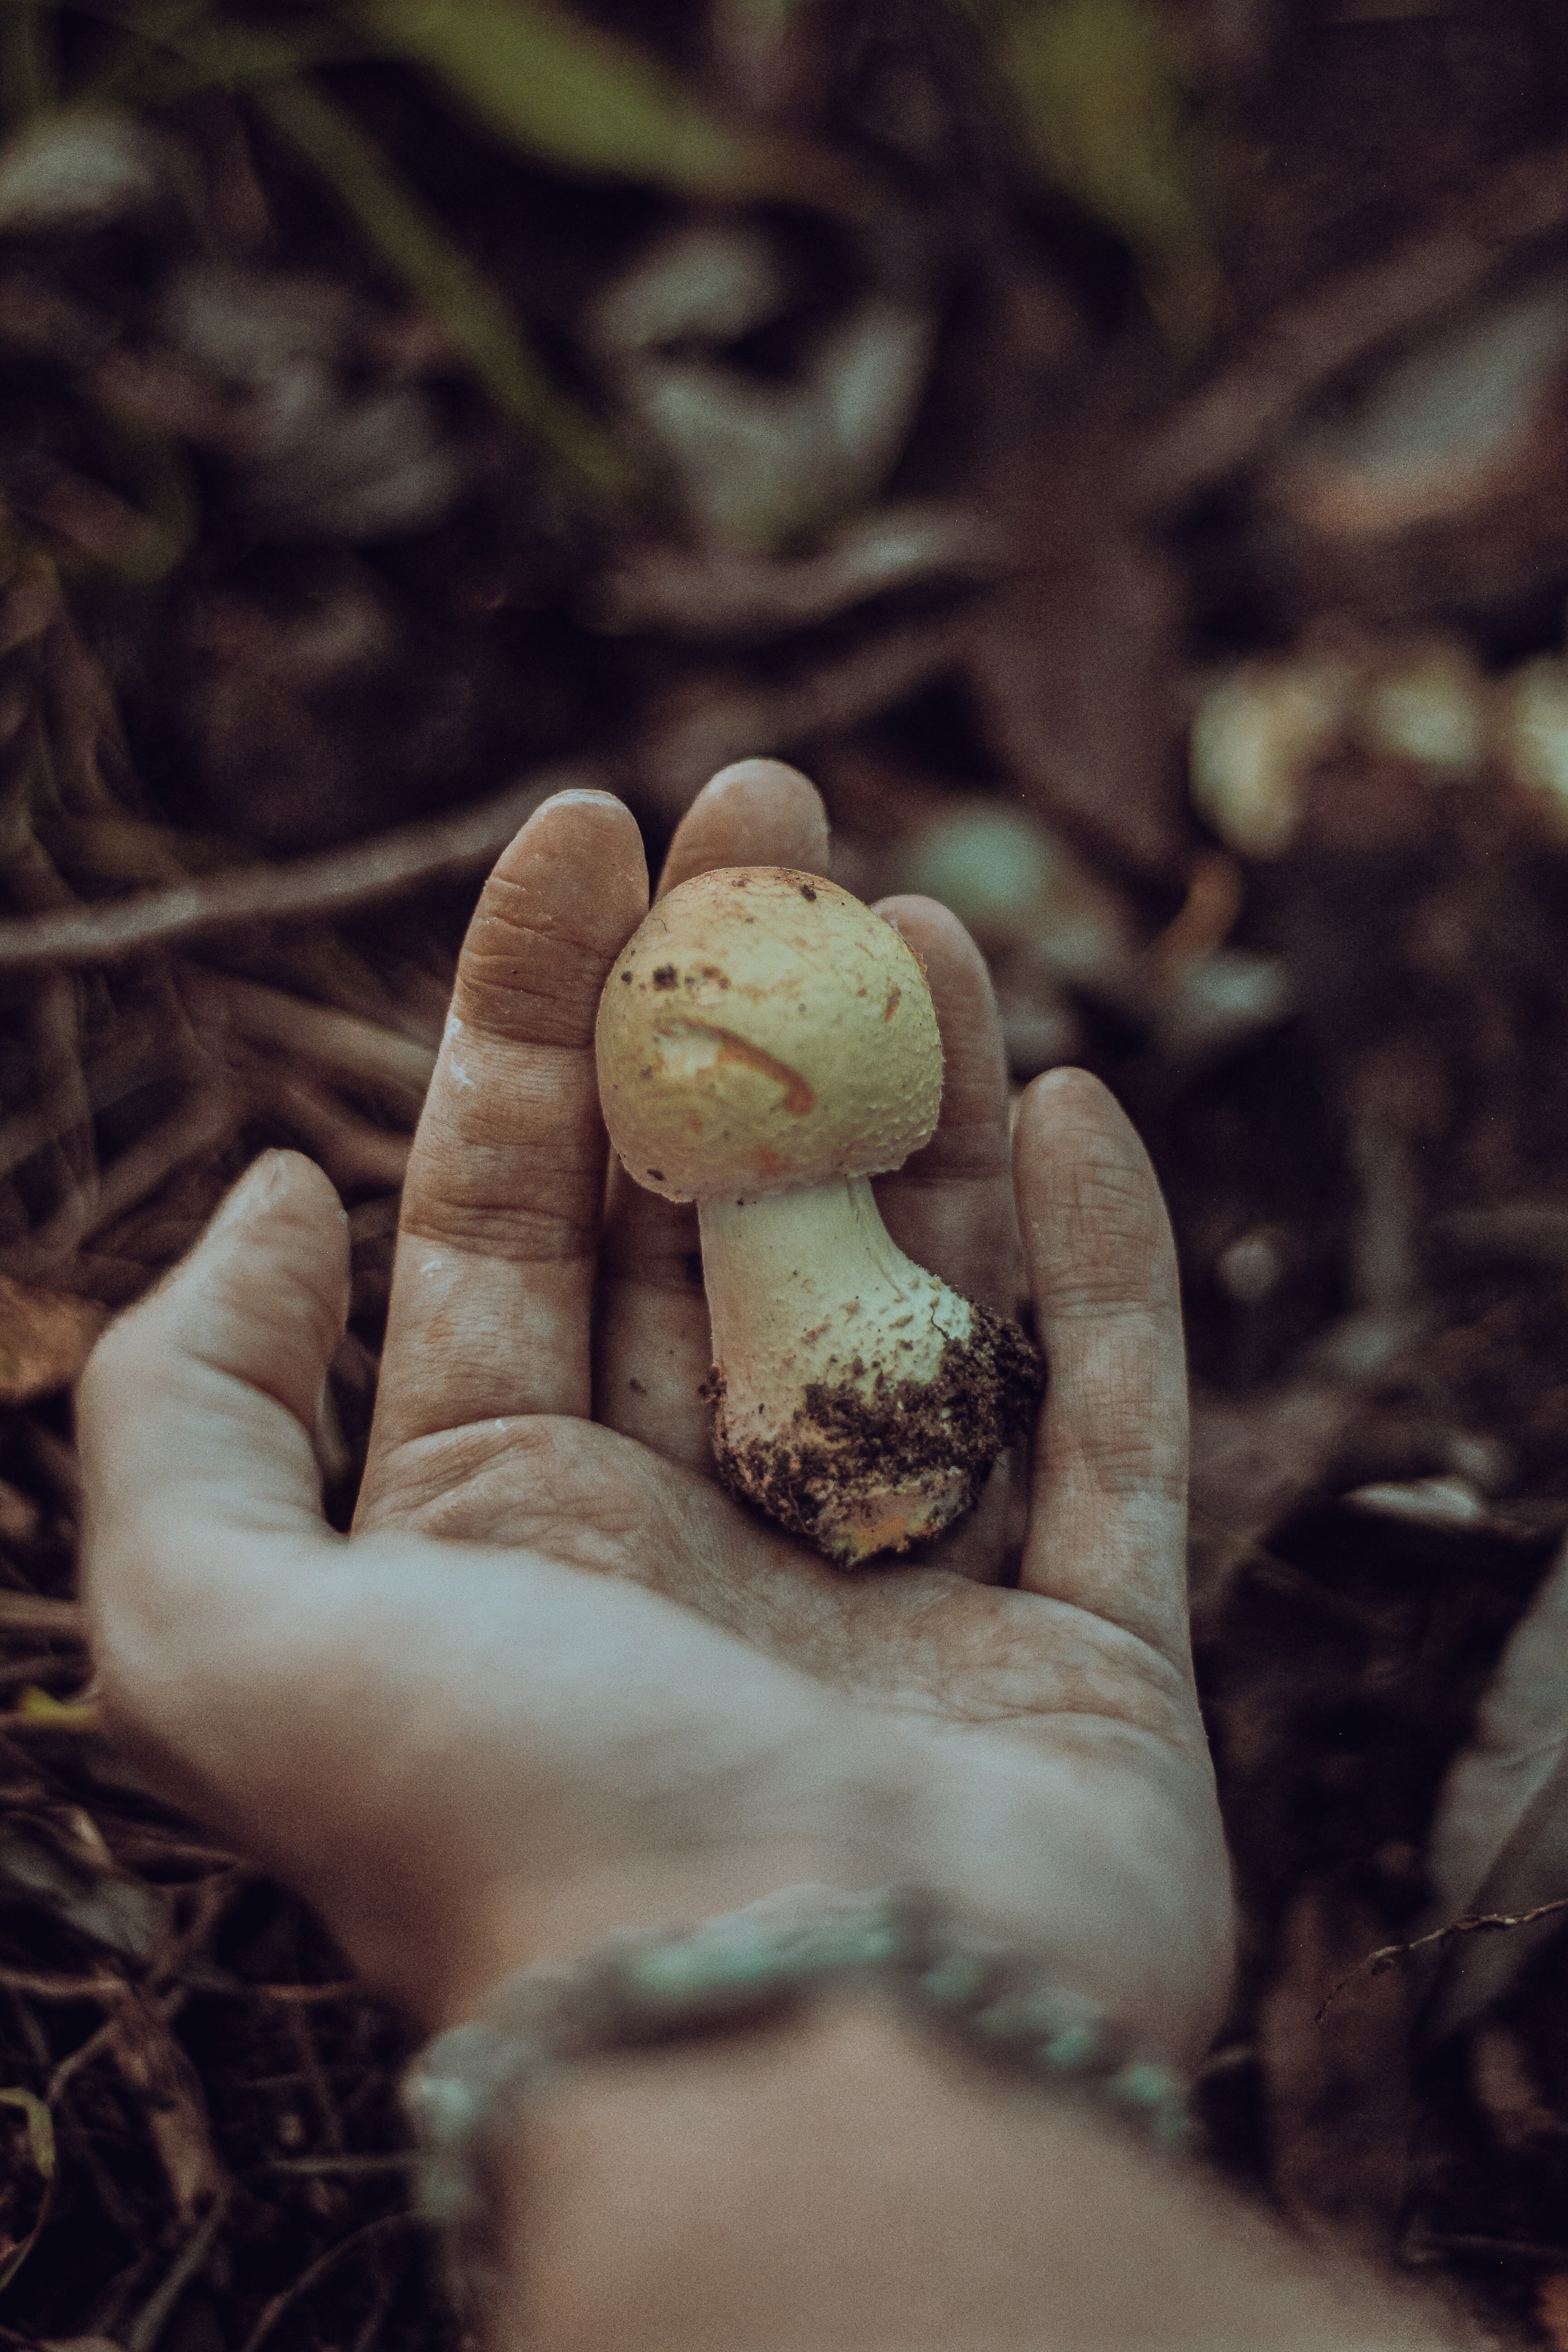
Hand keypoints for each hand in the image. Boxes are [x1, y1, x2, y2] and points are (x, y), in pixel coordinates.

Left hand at [77, 760, 1232, 2052]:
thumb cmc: (507, 1834)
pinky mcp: (1087, 1653)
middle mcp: (696, 1539)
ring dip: (917, 1099)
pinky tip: (1075, 1114)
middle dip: (734, 1003)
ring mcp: (904, 1591)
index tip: (594, 823)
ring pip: (913, 1288)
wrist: (787, 2064)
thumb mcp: (225, 1631)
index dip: (538, 1007)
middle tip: (773, 801)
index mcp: (503, 1519)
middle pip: (713, 1214)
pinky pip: (1104, 1426)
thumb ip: (188, 1409)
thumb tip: (277, 1196)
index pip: (511, 1207)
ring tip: (921, 924)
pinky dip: (1102, 1276)